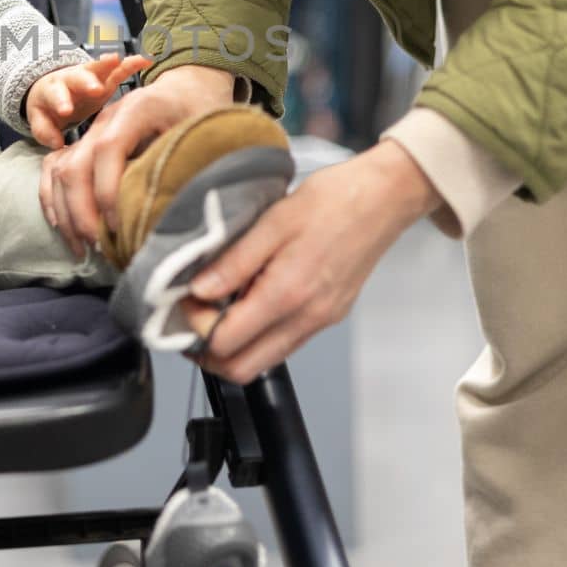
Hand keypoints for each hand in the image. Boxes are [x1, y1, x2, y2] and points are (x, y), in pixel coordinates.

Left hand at [25, 52, 153, 148]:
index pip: (55, 95)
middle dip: (88, 82)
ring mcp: (90, 77)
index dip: (61, 102)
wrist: (53, 92)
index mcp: (52, 90)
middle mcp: (71, 79)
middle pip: (78, 77)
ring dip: (110, 66)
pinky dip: (131, 64)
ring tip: (120, 61)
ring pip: (99, 68)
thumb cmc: (47, 110)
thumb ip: (45, 131)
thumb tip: (56, 144)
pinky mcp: (106, 78)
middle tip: (96, 89)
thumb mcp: (40, 121)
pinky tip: (146, 61)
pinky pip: (119, 69)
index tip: (66, 111)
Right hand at [39, 63, 236, 257]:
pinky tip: (63, 228)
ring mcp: (91, 129)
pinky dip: (54, 200)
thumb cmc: (200, 114)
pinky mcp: (84, 142)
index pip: (108, 149)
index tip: (117, 227)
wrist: (186, 90)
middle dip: (82, 213)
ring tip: (84, 249)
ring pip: (60, 171)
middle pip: (75, 164)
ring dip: (67, 213)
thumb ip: (188, 161)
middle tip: (100, 247)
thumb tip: (174, 210)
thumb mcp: (205, 132)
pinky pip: (54, 169)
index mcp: (138, 109)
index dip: (108, 191)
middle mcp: (106, 117)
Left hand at [183, 140, 439, 383]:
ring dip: (232, 346)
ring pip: (263, 360)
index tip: (182, 302)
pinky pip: (284, 343)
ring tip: (214, 309)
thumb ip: (234, 262)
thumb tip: (198, 291)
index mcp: (287, 294)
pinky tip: (247, 301)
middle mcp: (306, 318)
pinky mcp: (327, 316)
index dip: (194, 329)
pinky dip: (257, 335)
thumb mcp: (273, 222)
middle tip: (190, 320)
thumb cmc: (333, 201)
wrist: (384, 198)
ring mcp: (319, 321)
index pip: (225, 343)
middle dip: (207, 353)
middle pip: (243, 368)